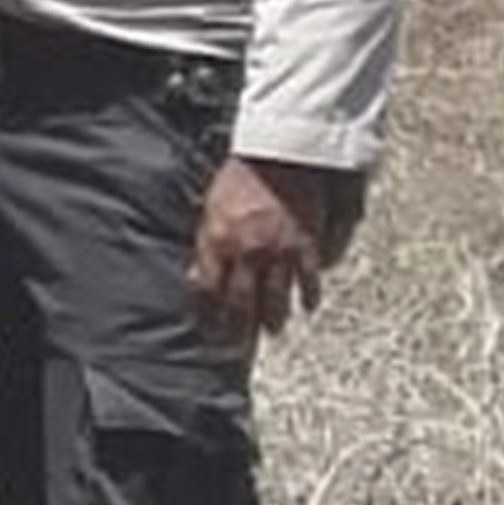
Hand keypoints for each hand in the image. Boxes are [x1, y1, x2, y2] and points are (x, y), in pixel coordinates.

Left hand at [188, 158, 339, 343]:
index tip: (208, 331)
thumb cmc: (238, 177)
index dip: (207, 315)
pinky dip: (308, 296)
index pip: (207, 291)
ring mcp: (278, 252)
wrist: (278, 155)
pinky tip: (307, 307)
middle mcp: (246, 253)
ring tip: (272, 332)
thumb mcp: (209, 209)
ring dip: (274, 320)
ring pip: (276, 299)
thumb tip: (195, 276)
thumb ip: (204, 244)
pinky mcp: (305, 246)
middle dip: (238, 330)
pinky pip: (308, 281)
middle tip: (237, 349)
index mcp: (217, 242)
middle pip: (241, 304)